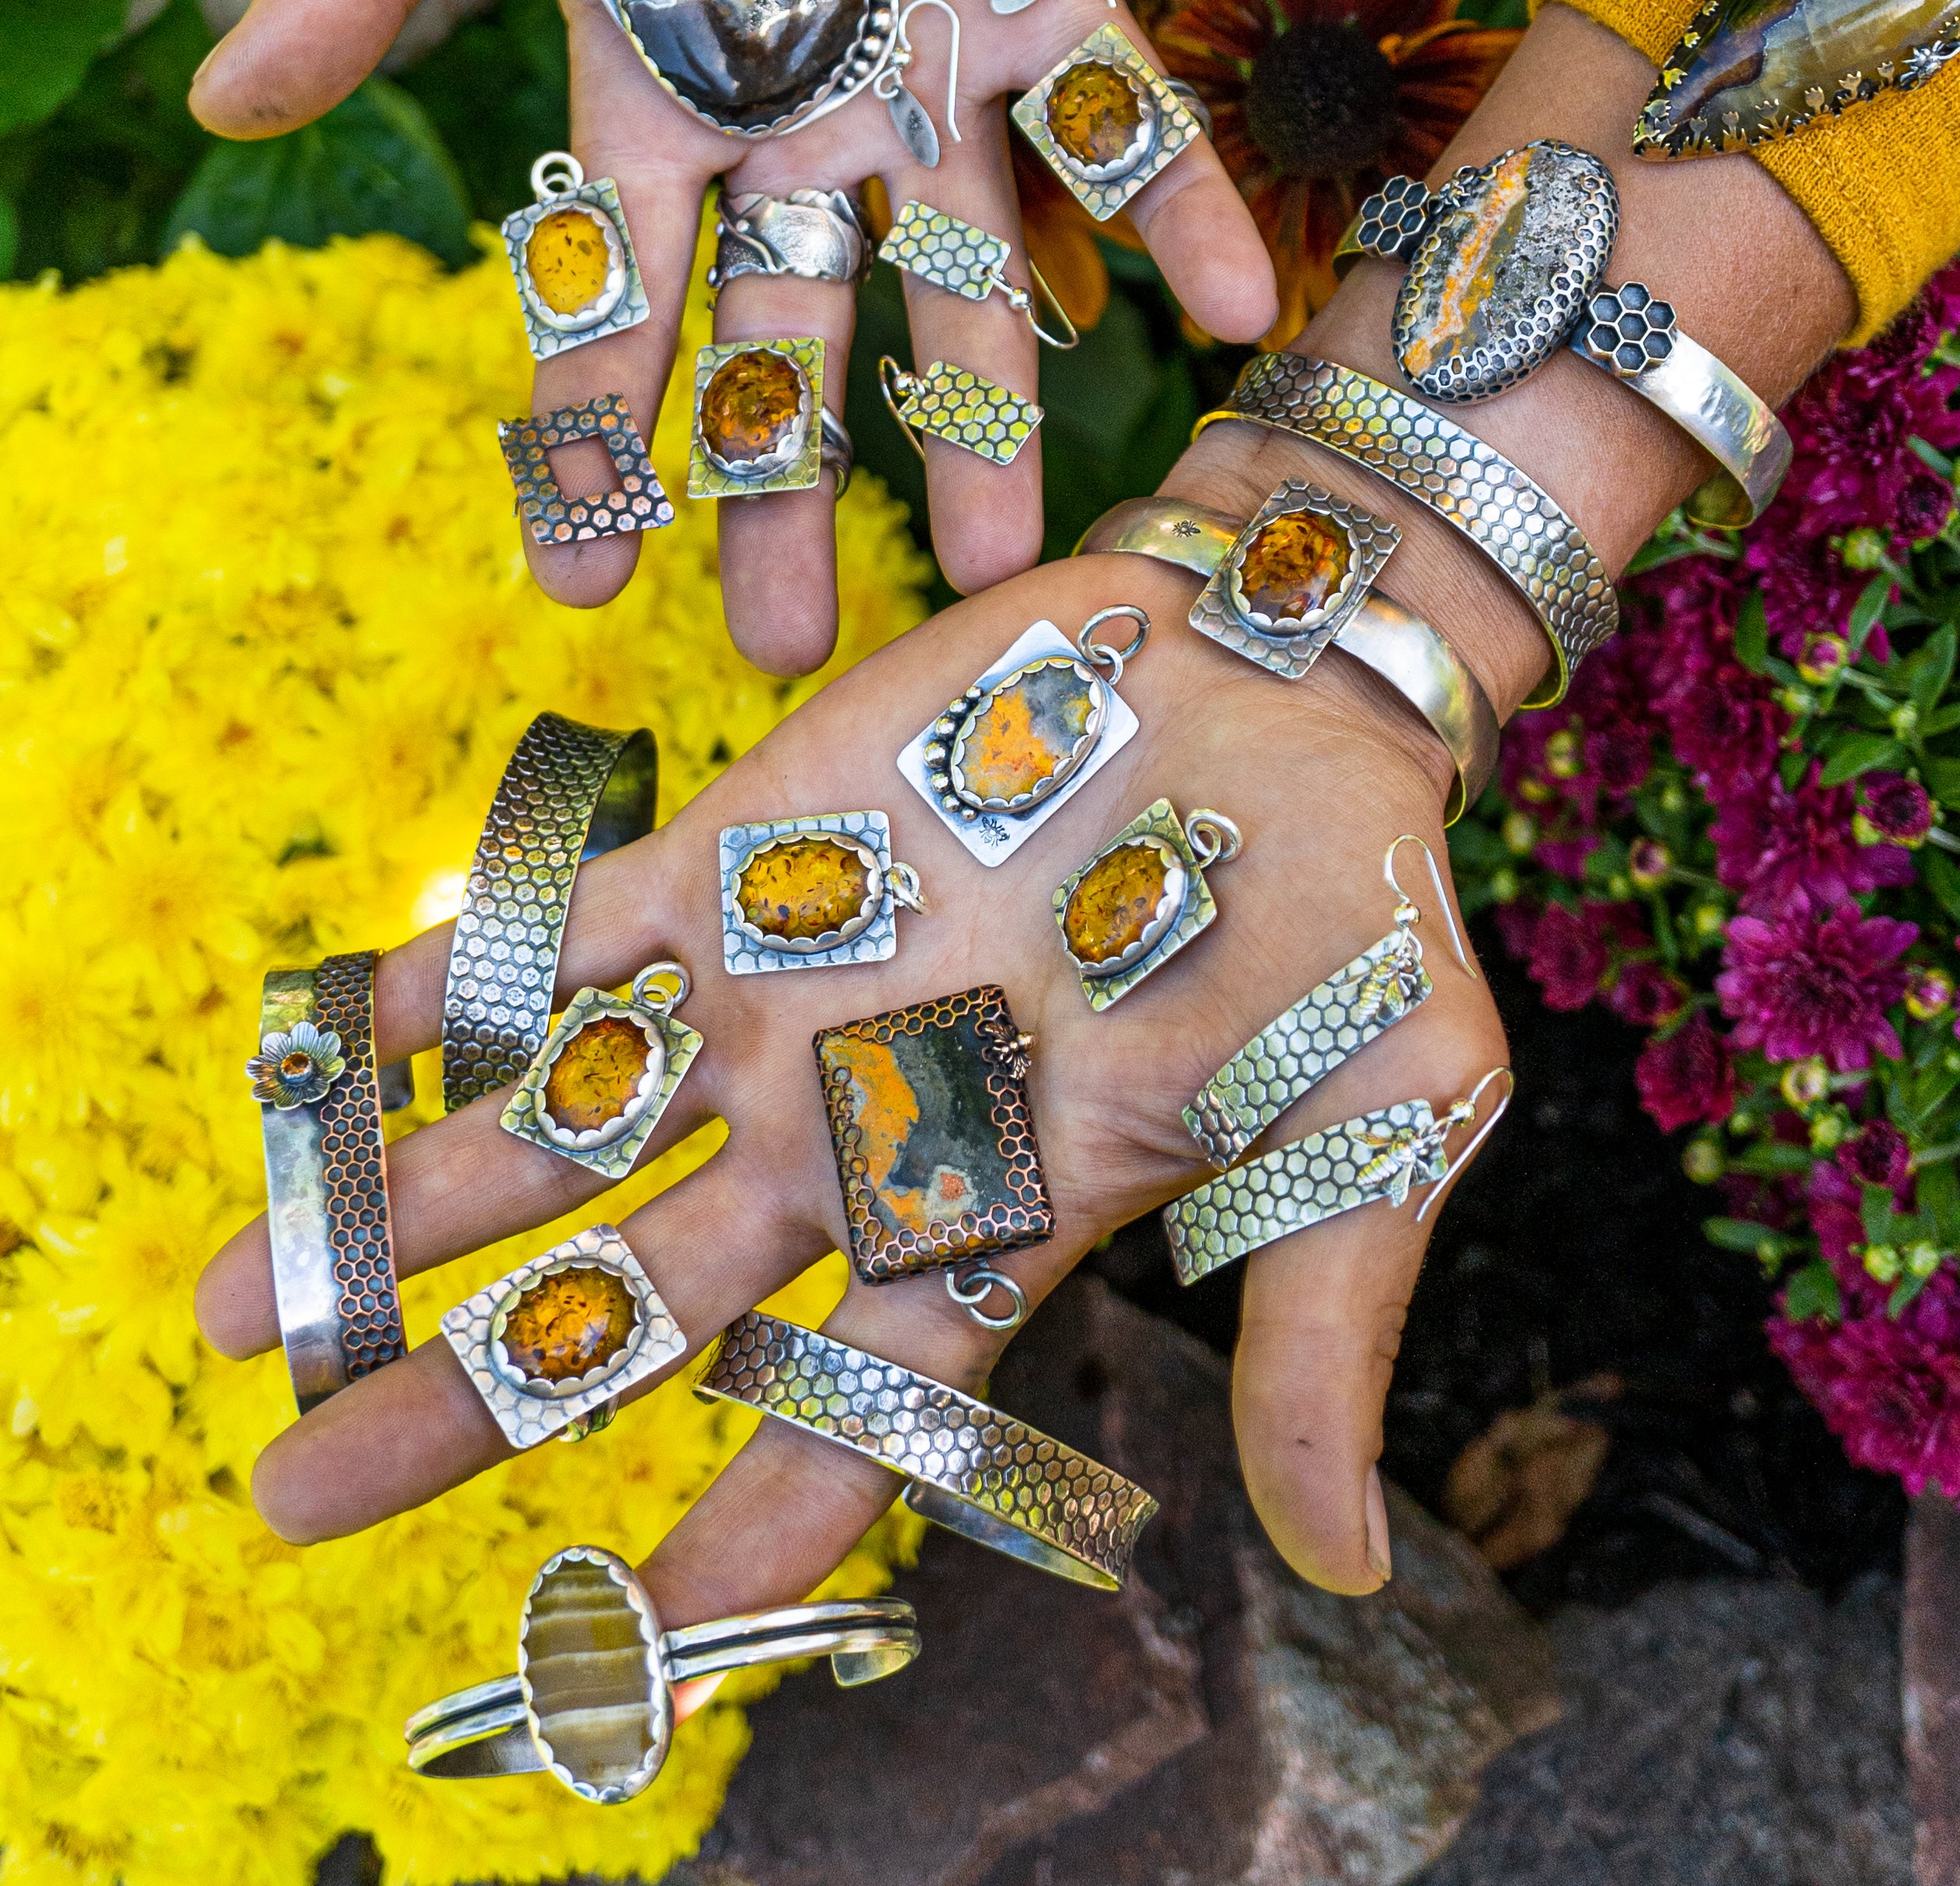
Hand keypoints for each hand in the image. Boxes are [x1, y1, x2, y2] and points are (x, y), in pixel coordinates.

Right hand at [189, 0, 1277, 674]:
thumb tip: (221, 101)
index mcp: (661, 90)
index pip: (619, 302)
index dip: (597, 444)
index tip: (582, 589)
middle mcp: (802, 116)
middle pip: (791, 340)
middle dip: (790, 488)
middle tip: (792, 651)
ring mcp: (935, 67)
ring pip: (961, 277)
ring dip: (988, 419)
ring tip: (1013, 571)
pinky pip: (1125, 116)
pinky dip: (1175, 206)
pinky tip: (1236, 313)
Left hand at [194, 427, 1505, 1634]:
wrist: (1289, 670)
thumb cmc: (1355, 909)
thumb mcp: (1375, 1129)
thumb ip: (1322, 1330)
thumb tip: (1345, 1565)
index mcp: (993, 1216)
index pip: (843, 1413)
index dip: (741, 1525)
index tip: (615, 1633)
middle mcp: (854, 1127)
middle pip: (634, 1300)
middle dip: (471, 1396)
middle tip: (297, 1495)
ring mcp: (786, 989)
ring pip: (563, 1130)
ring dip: (407, 1212)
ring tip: (241, 1299)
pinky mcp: (748, 846)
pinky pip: (569, 936)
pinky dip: (453, 989)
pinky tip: (330, 1046)